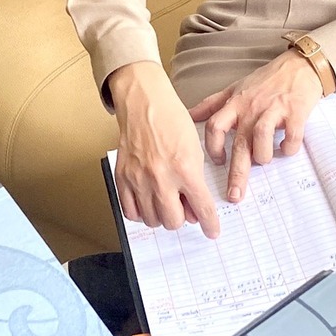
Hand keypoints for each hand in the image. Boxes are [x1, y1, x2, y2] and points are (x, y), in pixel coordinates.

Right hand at [108, 61, 219, 238]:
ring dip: (161, 216)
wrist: (145, 104)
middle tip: (183, 208)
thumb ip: (194, 182)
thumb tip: (192, 210)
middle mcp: (161, 178)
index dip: (209, 224)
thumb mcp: (195, 149)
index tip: (212, 231)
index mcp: (185, 169)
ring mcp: (139, 180)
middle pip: (173, 221)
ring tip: (164, 203)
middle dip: (182, 218)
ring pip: (152, 220)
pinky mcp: (123, 178)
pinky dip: (141, 213)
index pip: (201, 208)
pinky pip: (130, 211)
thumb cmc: (171, 121)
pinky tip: (147, 204)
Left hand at [188, 52, 322, 205]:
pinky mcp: (296, 112)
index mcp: (235, 104)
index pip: (215, 126)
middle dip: (236, 173)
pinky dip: (289, 148)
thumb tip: (188, 116)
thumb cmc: (265, 80)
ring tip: (264, 160)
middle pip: (238, 144)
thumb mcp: (234, 88)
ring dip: (263, 156)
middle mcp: (251, 108)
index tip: (217, 162)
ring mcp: (274, 110)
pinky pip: (291, 136)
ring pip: (262, 139)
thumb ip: (212, 105)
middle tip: (234, 195)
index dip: (213, 147)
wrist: (299, 66)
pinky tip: (286, 149)